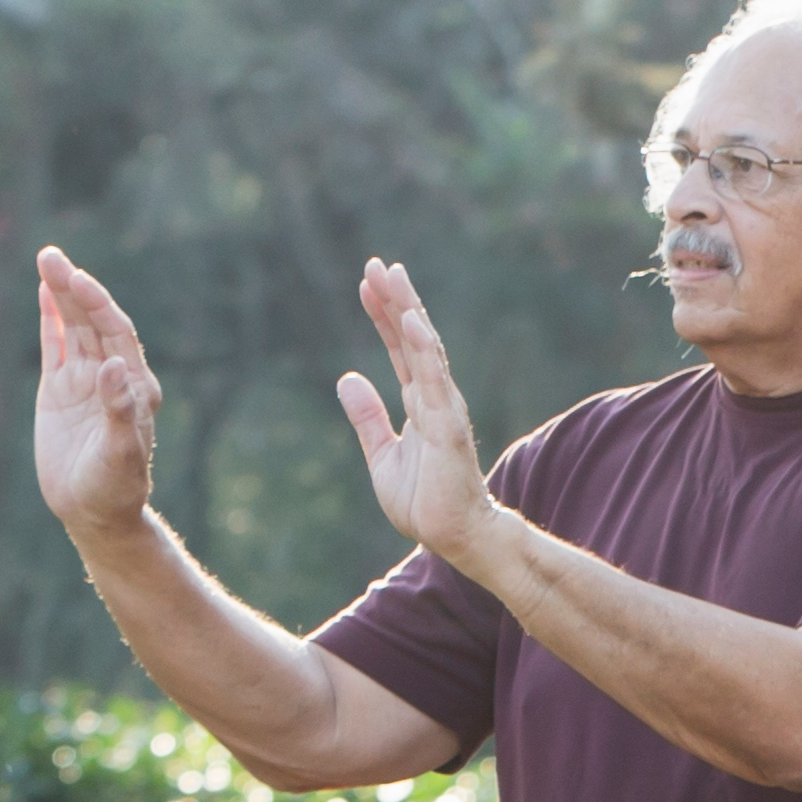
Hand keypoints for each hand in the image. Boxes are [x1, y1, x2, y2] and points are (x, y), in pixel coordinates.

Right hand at [33, 248, 162, 538]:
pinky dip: (51, 319)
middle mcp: (112, 376)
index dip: (98, 305)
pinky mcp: (60, 391)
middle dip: (75, 288)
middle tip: (50, 255)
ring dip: (61, 296)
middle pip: (93, 322)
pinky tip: (45, 293)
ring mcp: (85, 381)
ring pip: (73, 328)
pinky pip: (56, 346)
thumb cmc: (117, 486)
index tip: (77, 280)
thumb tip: (111, 368)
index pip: (116, 334)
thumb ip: (119, 411)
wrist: (96, 510)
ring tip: (46, 260)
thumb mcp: (121, 452)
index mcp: (134, 386)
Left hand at [338, 261, 498, 562]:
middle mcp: (434, 398)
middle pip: (414, 339)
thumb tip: (347, 376)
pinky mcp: (448, 427)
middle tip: (380, 263)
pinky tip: (414, 322)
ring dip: (410, 312)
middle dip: (396, 300)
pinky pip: (436, 381)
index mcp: (418, 403)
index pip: (399, 349)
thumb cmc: (425, 502)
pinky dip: (427, 350)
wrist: (455, 537)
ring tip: (394, 278)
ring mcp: (444, 410)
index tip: (368, 283)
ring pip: (427, 350)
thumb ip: (367, 416)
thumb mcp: (382, 455)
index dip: (383, 316)